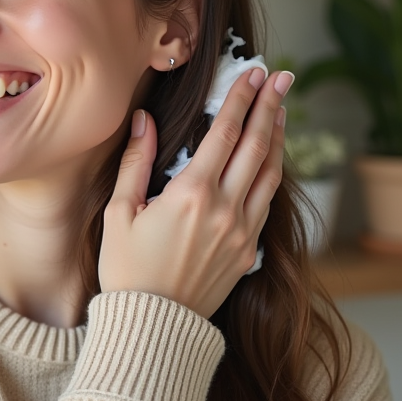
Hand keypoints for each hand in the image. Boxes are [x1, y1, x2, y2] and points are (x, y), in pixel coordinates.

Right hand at [98, 68, 291, 319]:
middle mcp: (225, 209)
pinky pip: (267, 202)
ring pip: (270, 173)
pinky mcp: (247, 252)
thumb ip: (135, 162)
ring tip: (281, 109)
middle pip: (257, 145)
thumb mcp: (119, 214)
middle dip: (270, 106)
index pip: (225, 132)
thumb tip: (145, 120)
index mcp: (192, 194)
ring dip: (278, 137)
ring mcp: (242, 232)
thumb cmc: (127, 271)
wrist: (154, 328)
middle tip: (282, 77)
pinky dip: (272, 173)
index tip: (253, 72)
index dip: (241, 98)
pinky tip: (270, 159)